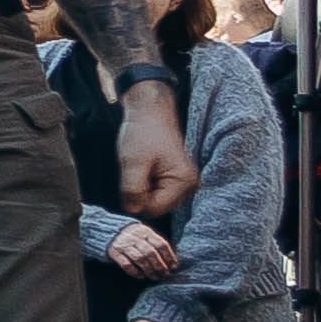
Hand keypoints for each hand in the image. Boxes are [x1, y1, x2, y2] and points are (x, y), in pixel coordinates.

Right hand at [104, 217, 178, 280]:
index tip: (174, 266)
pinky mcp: (114, 252)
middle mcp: (134, 236)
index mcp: (145, 231)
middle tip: (165, 274)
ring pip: (140, 259)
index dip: (169, 256)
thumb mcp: (144, 234)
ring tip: (155, 277)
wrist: (106, 231)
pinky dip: (135, 272)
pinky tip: (141, 276)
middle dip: (160, 265)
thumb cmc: (132, 236)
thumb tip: (172, 259)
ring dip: (149, 270)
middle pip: (151, 253)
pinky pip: (126, 264)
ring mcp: (123, 244)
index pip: (161, 244)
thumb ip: (156, 243)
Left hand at [110, 81, 195, 219]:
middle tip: (136, 170)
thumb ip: (133, 190)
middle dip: (139, 193)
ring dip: (141, 188)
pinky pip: (155, 192)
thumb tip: (132, 211)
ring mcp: (183, 183)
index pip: (154, 209)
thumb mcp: (133, 163)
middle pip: (155, 207)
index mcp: (184, 182)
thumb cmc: (143, 132)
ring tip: (140, 167)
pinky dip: (144, 183)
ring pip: (153, 200)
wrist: (150, 110)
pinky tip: (144, 168)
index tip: (131, 177)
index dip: (135, 198)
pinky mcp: (175, 179)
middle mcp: (189, 186)